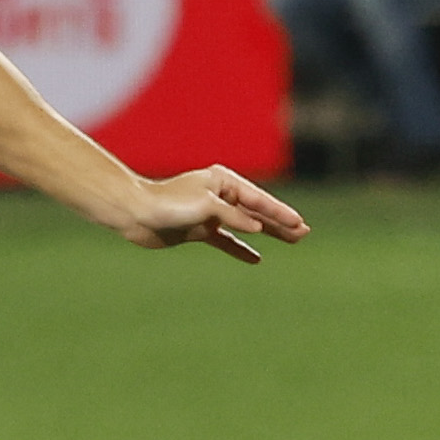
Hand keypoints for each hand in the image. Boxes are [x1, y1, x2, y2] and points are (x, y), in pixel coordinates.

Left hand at [116, 165, 309, 262]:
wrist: (134, 214)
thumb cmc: (169, 203)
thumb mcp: (206, 207)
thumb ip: (234, 217)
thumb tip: (258, 228)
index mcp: (222, 181)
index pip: (258, 199)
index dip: (280, 212)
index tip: (300, 223)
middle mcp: (218, 194)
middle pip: (256, 210)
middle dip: (280, 222)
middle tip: (304, 233)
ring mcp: (209, 213)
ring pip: (245, 225)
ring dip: (267, 233)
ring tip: (292, 240)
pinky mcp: (198, 229)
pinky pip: (225, 241)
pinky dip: (239, 249)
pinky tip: (256, 258)